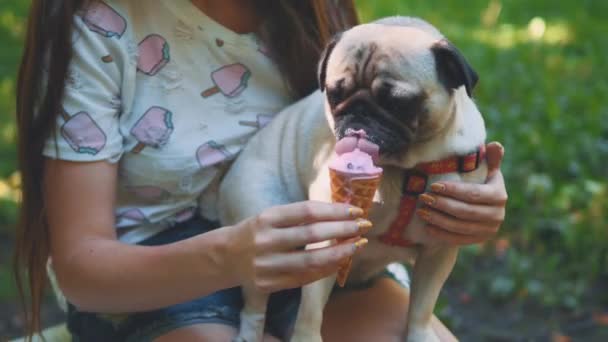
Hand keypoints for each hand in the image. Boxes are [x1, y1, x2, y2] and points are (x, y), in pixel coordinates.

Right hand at [227, 201, 370, 291]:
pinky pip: (306, 278)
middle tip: (364, 225)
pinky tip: (341, 260)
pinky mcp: (270, 284)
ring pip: (312, 260)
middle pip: (312, 235)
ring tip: (358, 245)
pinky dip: (327, 269)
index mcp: (267, 218)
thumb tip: (340, 214)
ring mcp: (267, 265)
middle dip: (343, 229)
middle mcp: (266, 240)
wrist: (225, 258)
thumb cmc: (256, 232)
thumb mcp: (270, 216)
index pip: (307, 212)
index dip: (334, 211)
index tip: (355, 210)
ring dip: (340, 252)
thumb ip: (299, 216)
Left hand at [416, 142, 507, 244]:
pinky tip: (427, 227)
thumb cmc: (481, 182)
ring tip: (422, 211)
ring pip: (460, 227)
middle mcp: (497, 215)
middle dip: (442, 205)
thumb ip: (491, 158)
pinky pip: (458, 240)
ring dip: (438, 220)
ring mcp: (489, 230)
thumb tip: (496, 145)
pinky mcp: (479, 240)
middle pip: (465, 212)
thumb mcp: (487, 170)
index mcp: (499, 195)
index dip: (453, 191)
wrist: (484, 207)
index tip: (433, 186)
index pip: (474, 194)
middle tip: (424, 198)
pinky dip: (441, 234)